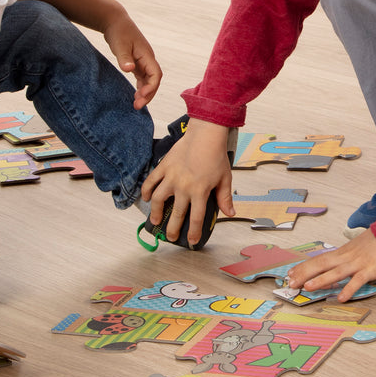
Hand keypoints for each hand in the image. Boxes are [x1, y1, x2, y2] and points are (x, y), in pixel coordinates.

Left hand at [103, 14, 162, 108]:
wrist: (115, 21)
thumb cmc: (118, 32)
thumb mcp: (120, 45)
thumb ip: (124, 58)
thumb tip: (129, 70)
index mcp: (147, 55)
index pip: (156, 74)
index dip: (152, 87)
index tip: (141, 95)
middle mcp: (148, 60)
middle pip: (154, 80)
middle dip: (148, 94)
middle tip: (137, 106)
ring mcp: (143, 61)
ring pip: (149, 81)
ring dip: (145, 93)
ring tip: (136, 104)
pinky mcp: (137, 62)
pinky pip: (143, 78)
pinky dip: (141, 87)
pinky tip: (135, 95)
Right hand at [140, 119, 235, 246]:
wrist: (206, 134)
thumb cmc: (216, 155)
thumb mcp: (225, 178)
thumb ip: (225, 197)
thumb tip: (230, 213)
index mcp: (200, 191)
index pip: (195, 219)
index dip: (193, 233)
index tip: (191, 241)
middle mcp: (184, 187)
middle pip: (176, 214)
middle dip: (172, 229)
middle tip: (170, 237)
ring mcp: (172, 177)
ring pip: (158, 200)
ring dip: (155, 212)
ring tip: (155, 220)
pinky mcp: (164, 167)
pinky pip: (151, 181)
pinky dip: (146, 190)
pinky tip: (145, 198)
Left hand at [285, 230, 375, 302]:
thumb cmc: (373, 243)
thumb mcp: (354, 249)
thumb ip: (342, 260)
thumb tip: (329, 271)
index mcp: (341, 253)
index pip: (318, 259)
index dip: (303, 266)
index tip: (290, 273)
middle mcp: (345, 257)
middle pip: (321, 264)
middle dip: (304, 273)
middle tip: (291, 282)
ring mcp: (357, 263)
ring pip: (336, 272)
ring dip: (321, 279)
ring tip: (307, 287)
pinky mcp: (370, 270)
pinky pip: (358, 280)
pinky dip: (349, 289)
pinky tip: (342, 298)